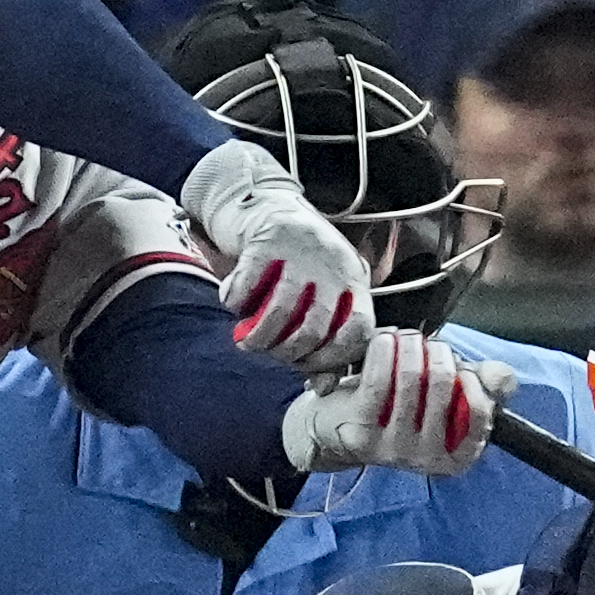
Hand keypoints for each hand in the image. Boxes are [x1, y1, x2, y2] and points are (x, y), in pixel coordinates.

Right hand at [185, 141, 375, 374]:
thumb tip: (321, 388)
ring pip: (279, 311)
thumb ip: (324, 343)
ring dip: (258, 336)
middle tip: (271, 354)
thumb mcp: (323, 297)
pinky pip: (247, 286)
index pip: (359, 330)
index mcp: (354, 281)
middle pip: (314, 327)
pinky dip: (235, 302)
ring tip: (247, 341)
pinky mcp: (266, 240)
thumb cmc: (300, 265)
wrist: (270, 206)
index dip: (335, 357)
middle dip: (287, 352)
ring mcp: (300, 251)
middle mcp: (333, 264)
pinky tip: (235, 303)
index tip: (310, 366)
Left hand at [283, 327, 514, 473]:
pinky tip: (386, 339)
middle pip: (445, 385)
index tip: (457, 365)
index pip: (480, 414)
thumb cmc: (393, 410)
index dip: (473, 379)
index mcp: (455, 457)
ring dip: (410, 345)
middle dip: (438, 351)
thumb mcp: (442, 399)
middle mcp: (427, 459)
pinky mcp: (363, 432)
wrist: (334, 429)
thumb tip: (502, 378)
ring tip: (404, 338)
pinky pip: (381, 379)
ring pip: (412, 378)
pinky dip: (386, 349)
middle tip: (425, 343)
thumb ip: (480, 385)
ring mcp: (394, 449)